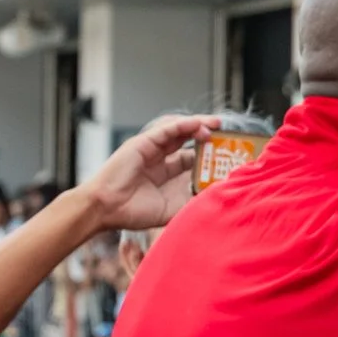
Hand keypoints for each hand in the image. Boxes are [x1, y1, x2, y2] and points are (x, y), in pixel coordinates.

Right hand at [75, 113, 218, 231]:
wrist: (107, 208)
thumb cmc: (134, 212)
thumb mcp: (173, 209)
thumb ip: (192, 200)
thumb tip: (218, 196)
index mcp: (167, 174)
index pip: (193, 159)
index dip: (211, 156)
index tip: (230, 156)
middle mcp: (161, 159)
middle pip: (189, 142)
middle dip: (209, 138)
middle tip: (229, 135)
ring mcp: (152, 149)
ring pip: (180, 131)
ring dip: (200, 125)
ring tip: (218, 125)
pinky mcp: (143, 142)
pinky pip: (167, 130)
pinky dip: (184, 124)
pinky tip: (199, 124)